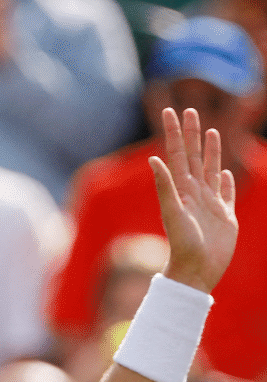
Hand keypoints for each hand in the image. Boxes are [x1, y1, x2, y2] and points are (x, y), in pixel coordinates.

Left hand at [151, 107, 237, 293]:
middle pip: (194, 156)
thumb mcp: (172, 213)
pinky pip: (227, 194)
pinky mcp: (225, 217)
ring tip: (210, 132)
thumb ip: (164, 186)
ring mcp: (210, 204)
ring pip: (212, 170)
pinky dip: (227, 182)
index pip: (177, 154)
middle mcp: (195, 193)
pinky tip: (227, 173)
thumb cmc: (183, 245)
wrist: (196, 271)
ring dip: (211, 151)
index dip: (175, 132)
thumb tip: (153, 159)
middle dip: (192, 133)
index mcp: (182, 189)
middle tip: (190, 110)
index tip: (171, 110)